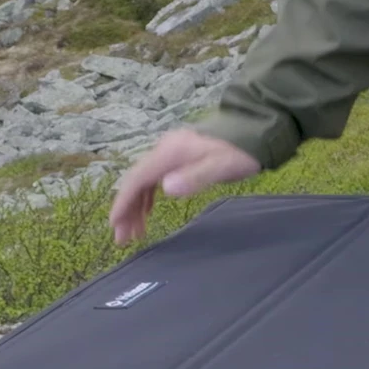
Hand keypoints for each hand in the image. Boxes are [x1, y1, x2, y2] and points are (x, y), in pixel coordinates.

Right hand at [108, 128, 263, 244]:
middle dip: (126, 210)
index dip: (123, 203)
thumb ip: (195, 177)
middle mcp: (164, 150)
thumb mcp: (222, 166)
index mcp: (170, 153)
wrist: (254, 129)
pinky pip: (154, 178)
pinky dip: (147, 197)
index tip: (114, 226)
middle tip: (123, 239)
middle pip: (136, 181)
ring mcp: (171, 152)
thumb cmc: (240, 150)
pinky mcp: (179, 156)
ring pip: (144, 181)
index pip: (137, 179)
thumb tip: (165, 187)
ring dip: (136, 206)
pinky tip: (148, 211)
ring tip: (135, 232)